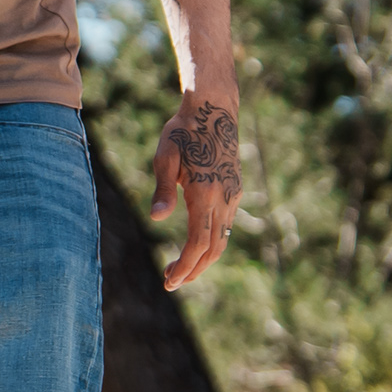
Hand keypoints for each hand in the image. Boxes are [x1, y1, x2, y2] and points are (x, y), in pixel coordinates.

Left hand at [146, 94, 243, 290]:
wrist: (214, 109)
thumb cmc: (183, 131)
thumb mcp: (165, 157)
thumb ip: (162, 190)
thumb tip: (156, 219)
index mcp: (205, 193)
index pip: (198, 242)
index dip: (185, 265)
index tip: (170, 280)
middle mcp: (224, 198)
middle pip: (213, 248)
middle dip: (193, 269)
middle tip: (171, 282)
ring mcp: (233, 194)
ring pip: (223, 239)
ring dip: (203, 258)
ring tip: (181, 269)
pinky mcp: (235, 189)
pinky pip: (226, 225)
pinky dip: (212, 242)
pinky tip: (195, 245)